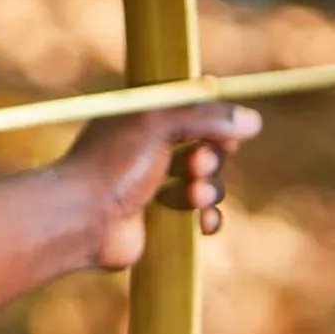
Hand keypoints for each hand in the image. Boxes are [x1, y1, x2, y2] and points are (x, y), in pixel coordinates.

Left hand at [55, 102, 262, 269]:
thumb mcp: (158, 125)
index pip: (195, 110)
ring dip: (210, 188)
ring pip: (208, 182)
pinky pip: (201, 214)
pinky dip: (209, 217)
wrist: (80, 219)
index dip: (215, 121)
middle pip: (208, 146)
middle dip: (212, 156)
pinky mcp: (160, 219)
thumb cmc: (111, 165)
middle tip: (195, 164)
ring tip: (193, 195)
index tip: (224, 130)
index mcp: (145, 118)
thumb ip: (207, 118)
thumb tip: (254, 122)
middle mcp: (151, 148)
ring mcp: (156, 185)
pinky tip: (203, 223)